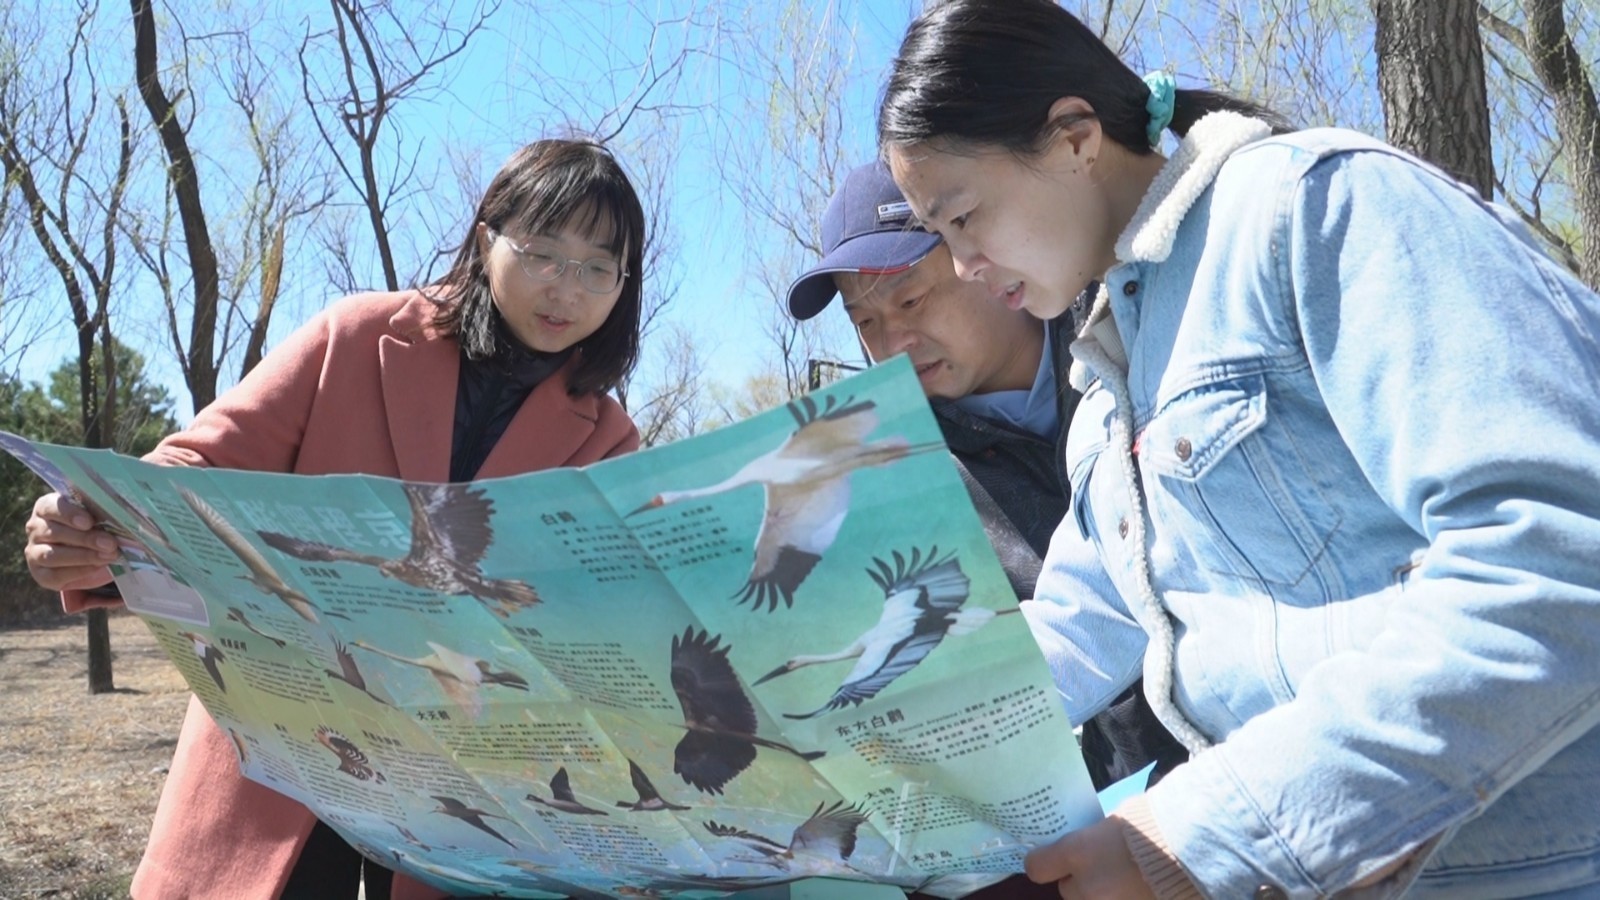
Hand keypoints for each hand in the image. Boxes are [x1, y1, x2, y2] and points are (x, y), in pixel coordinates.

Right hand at [24, 492, 119, 591]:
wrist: (87, 557)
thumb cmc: (93, 528)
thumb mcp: (97, 518)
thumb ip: (102, 516)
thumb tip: (122, 519)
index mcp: (46, 507)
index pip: (50, 507)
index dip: (69, 514)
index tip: (89, 522)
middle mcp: (36, 529)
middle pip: (54, 533)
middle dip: (84, 539)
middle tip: (110, 543)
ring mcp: (34, 552)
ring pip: (51, 555)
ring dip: (83, 556)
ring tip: (108, 556)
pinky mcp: (40, 574)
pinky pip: (55, 575)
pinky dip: (78, 572)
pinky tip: (97, 567)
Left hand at [1025, 815, 1158, 899]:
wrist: (1193, 849)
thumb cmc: (1152, 823)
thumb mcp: (1114, 821)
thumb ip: (1093, 836)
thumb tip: (1086, 841)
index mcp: (1078, 852)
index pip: (1037, 867)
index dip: (1044, 861)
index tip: (1050, 856)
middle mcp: (1088, 886)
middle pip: (1067, 890)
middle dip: (1079, 880)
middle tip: (1099, 865)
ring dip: (1100, 892)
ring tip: (1123, 877)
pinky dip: (1123, 897)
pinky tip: (1138, 887)